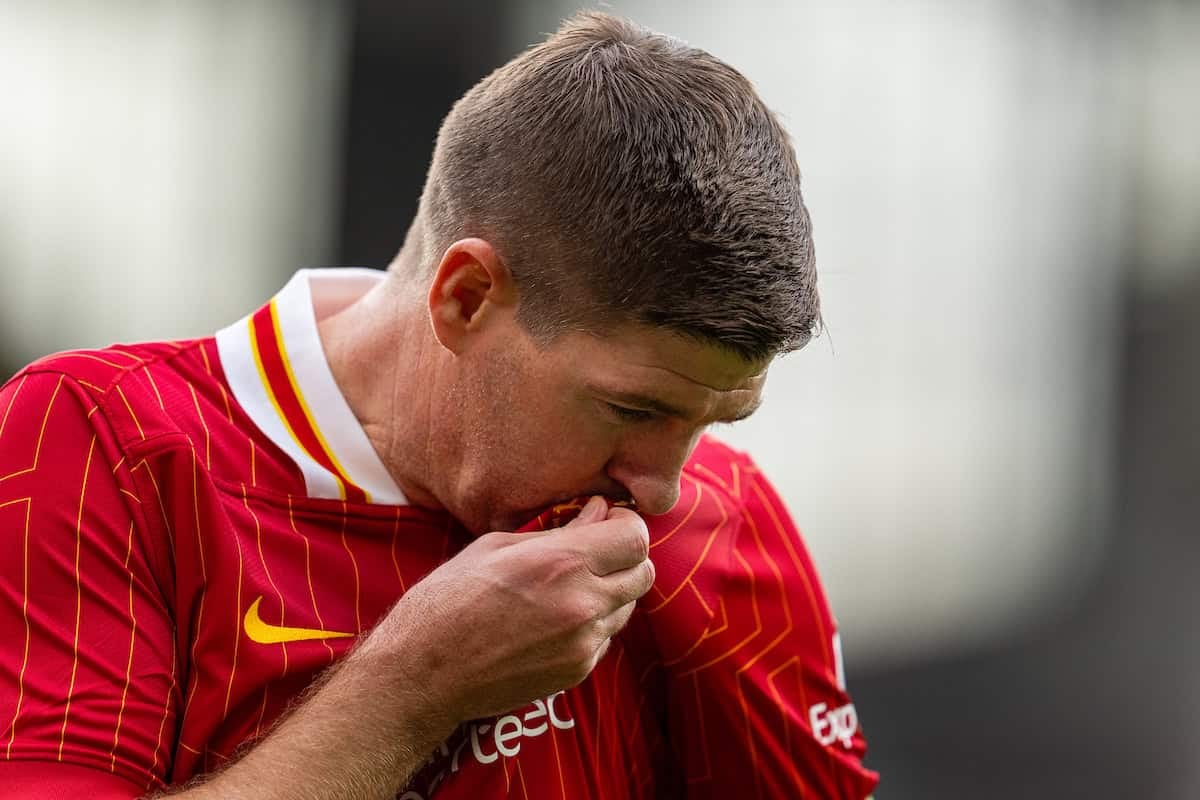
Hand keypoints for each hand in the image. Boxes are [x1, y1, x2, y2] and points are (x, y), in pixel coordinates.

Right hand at [360, 496, 654, 727]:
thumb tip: (598, 512)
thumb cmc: (447, 599)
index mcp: (561, 563)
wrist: (423, 673)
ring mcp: (583, 643)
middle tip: (596, 550)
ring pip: (627, 607)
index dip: (627, 523)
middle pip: (643, 572)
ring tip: (569, 585)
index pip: (635, 537)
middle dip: (625, 556)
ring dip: (611, 591)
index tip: (608, 520)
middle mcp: (582, 603)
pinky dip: (592, 623)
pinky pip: (605, 637)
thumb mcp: (495, 547)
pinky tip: (555, 618)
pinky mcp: (577, 671)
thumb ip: (557, 530)